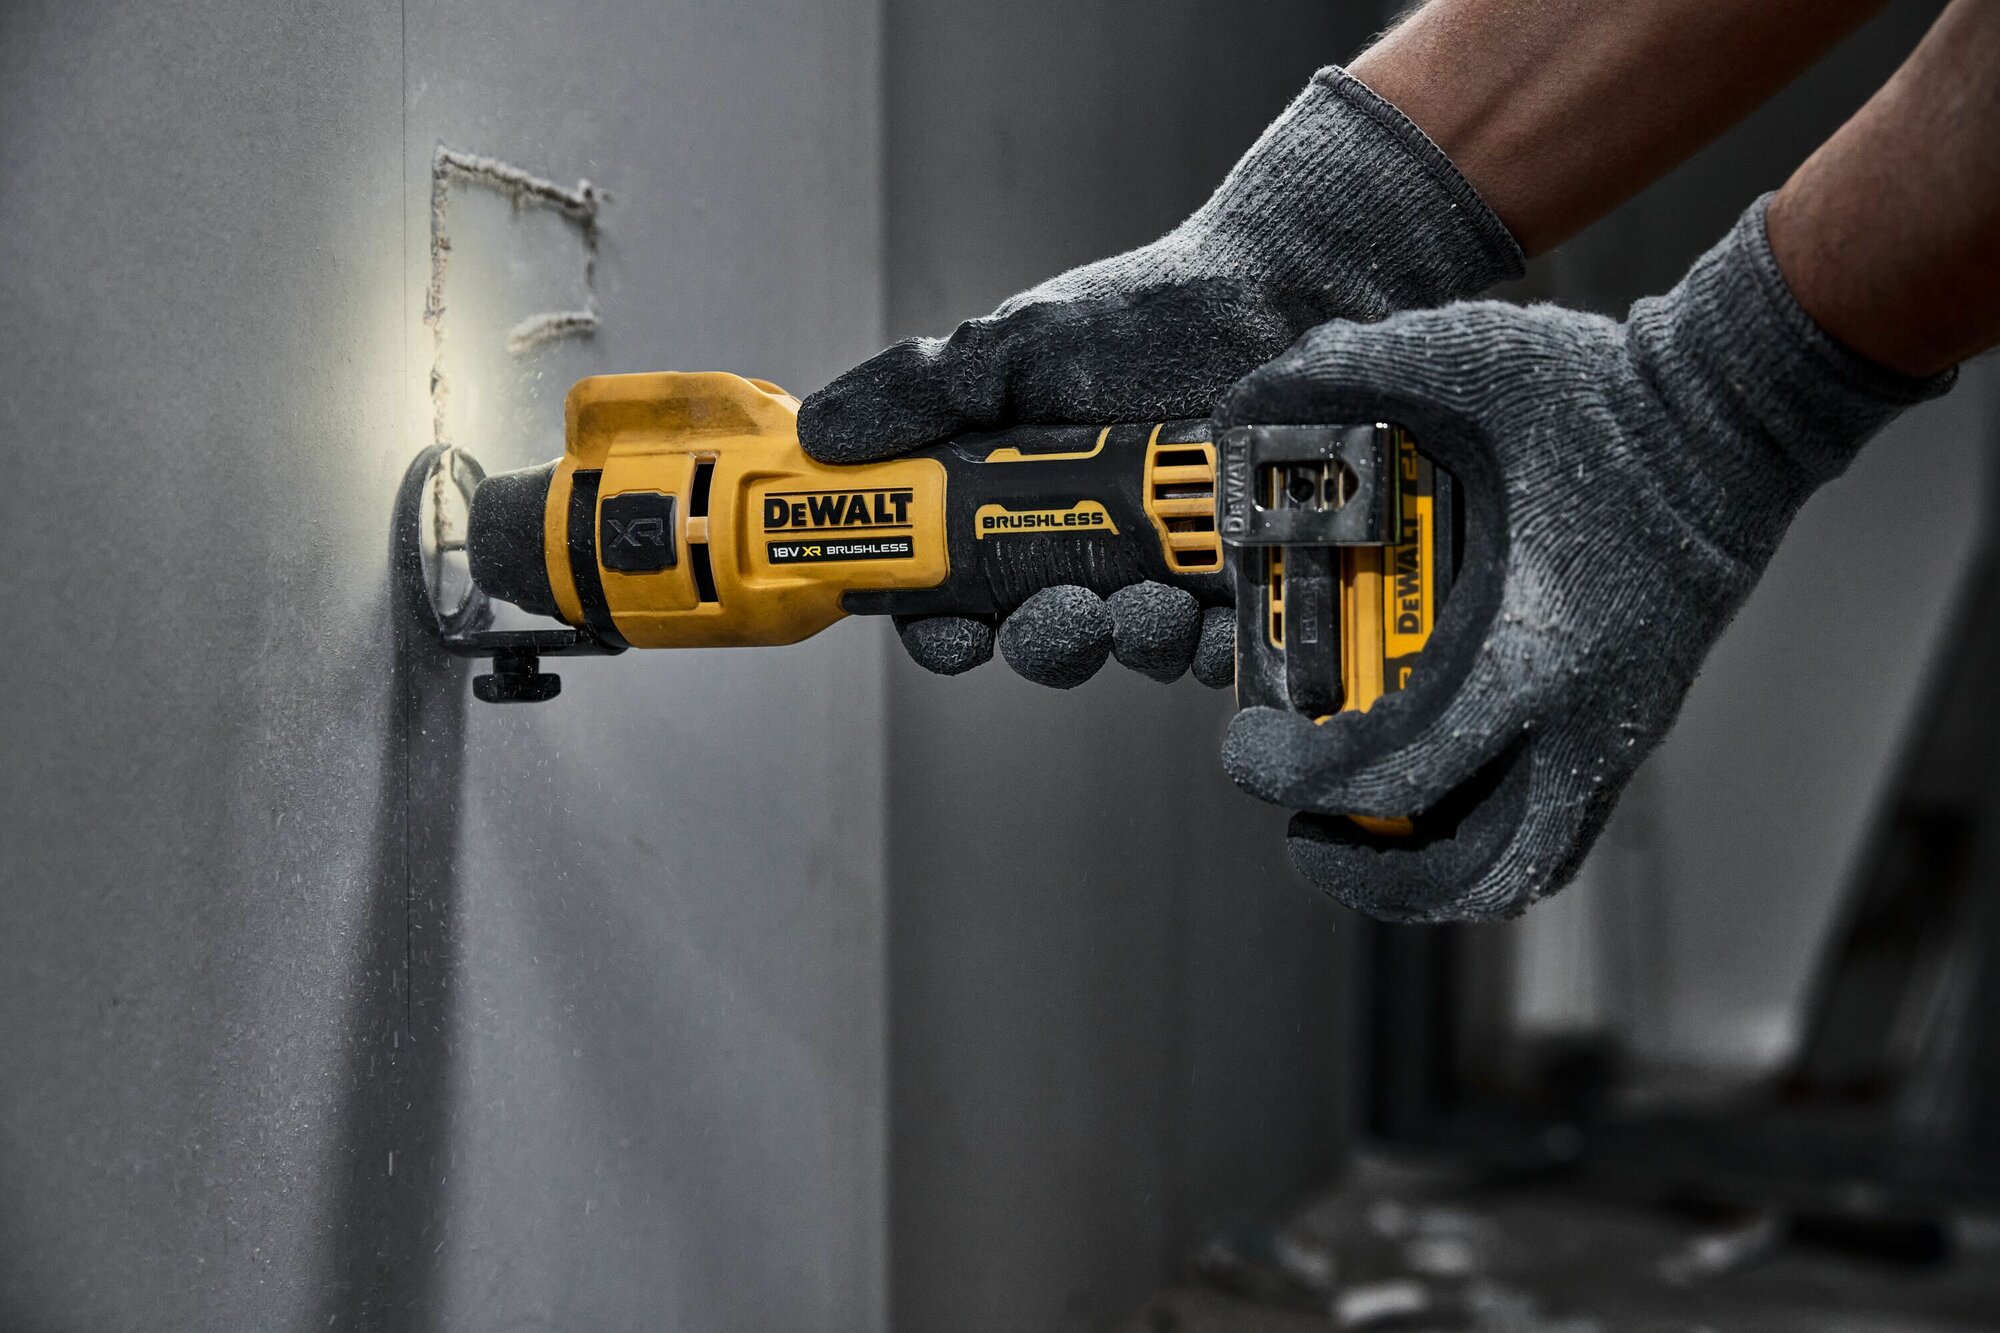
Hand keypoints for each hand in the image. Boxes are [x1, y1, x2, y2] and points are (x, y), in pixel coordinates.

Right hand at [799, 67, 1521, 686]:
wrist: (1287, 292)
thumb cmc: (1149, 313)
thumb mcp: (1019, 345)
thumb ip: (923, 392)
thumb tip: (821, 434)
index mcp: (1015, 503)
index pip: (955, 593)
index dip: (943, 628)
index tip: (953, 633)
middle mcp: (1083, 545)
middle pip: (1042, 640)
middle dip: (1048, 645)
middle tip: (1069, 615)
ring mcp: (1164, 568)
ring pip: (1130, 649)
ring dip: (1131, 643)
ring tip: (1154, 602)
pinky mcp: (1240, 580)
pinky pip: (1222, 646)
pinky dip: (1216, 649)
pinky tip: (1218, 623)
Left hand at [1215, 197, 1951, 920]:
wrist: (1742, 407)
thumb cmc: (1607, 390)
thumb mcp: (1462, 357)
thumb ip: (1339, 372)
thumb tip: (1237, 405)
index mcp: (1534, 653)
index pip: (1399, 774)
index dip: (1301, 778)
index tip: (1245, 751)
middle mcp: (1586, 719)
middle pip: (1474, 874)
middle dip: (1369, 874)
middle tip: (1301, 828)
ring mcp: (1621, 732)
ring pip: (1526, 869)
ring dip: (1432, 876)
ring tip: (1357, 837)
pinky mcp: (1635, 724)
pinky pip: (1556, 827)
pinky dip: (1482, 836)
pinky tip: (1426, 792)